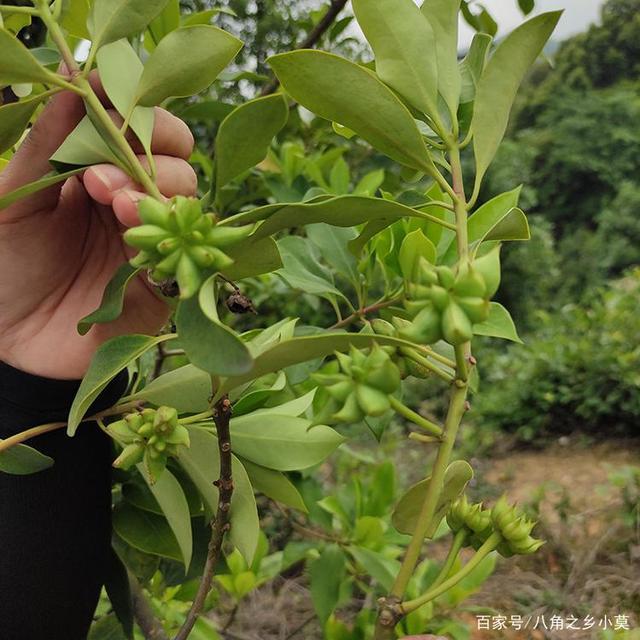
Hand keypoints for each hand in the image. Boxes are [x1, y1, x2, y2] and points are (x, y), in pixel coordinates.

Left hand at [0, 74, 196, 379]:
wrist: (14, 343)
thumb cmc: (7, 269)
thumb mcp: (13, 200)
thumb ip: (44, 146)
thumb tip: (71, 79)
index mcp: (100, 175)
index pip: (139, 127)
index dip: (130, 107)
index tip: (106, 95)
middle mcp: (135, 202)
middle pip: (176, 154)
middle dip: (148, 147)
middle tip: (99, 169)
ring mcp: (155, 239)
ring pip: (186, 194)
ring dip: (152, 184)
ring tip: (108, 197)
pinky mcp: (166, 279)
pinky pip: (185, 247)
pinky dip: (164, 229)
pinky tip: (130, 225)